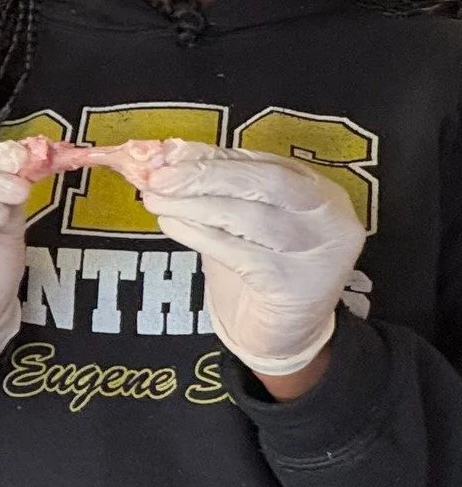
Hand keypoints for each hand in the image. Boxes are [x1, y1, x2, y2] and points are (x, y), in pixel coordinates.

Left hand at [141, 148, 364, 378]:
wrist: (285, 333)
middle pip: (264, 182)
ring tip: (156, 199)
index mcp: (320, 190)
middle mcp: (329, 216)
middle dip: (205, 175)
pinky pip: (238, 252)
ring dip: (194, 204)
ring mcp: (318, 251)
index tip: (169, 153)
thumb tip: (167, 154)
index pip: (264, 162)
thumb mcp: (240, 221)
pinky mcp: (296, 283)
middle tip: (158, 176)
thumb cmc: (260, 267)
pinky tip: (172, 226)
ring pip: (249, 217)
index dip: (214, 156)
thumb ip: (215, 186)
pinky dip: (199, 235)